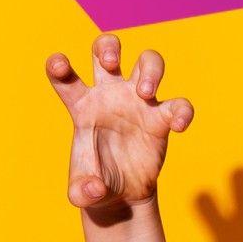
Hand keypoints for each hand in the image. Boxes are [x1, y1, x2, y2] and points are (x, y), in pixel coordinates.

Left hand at [45, 34, 193, 209]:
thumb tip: (94, 188)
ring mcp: (137, 102)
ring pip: (148, 62)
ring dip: (149, 69)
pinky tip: (179, 125)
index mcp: (81, 106)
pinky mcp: (162, 118)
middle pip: (106, 50)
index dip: (59, 65)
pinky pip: (179, 104)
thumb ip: (82, 191)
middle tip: (110, 63)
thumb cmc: (95, 182)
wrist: (121, 194)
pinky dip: (183, 110)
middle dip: (108, 47)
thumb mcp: (82, 193)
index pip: (66, 77)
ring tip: (145, 92)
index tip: (59, 64)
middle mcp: (109, 96)